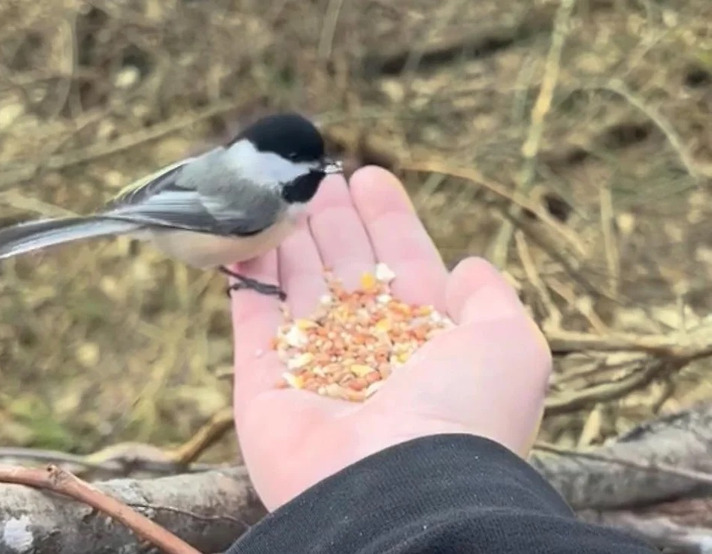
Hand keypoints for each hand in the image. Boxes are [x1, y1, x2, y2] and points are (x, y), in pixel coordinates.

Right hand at [227, 166, 551, 510]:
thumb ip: (492, 300)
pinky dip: (248, 279)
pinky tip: (248, 234)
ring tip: (282, 192)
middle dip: (334, 224)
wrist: (399, 491)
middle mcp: (370, 355)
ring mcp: (314, 372)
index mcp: (425, 343)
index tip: (371, 177)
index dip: (388, 221)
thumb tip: (469, 266)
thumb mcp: (512, 346)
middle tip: (319, 177)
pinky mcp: (264, 389)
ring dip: (290, 240)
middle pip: (345, 273)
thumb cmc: (466, 415)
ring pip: (297, 291)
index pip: (403, 266)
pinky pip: (252, 322)